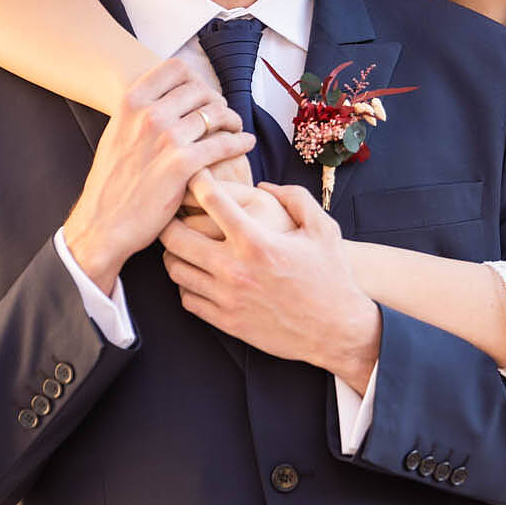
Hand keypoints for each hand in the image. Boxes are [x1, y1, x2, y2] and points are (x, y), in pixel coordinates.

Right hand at [63, 58, 254, 290]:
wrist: (103, 223)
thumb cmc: (112, 182)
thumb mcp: (116, 133)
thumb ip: (140, 112)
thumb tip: (168, 96)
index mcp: (131, 102)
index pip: (177, 69)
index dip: (196, 79)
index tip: (202, 95)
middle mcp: (149, 114)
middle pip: (201, 89)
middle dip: (216, 100)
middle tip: (222, 115)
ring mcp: (167, 138)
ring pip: (216, 113)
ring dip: (232, 119)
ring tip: (235, 128)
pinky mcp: (183, 164)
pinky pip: (224, 143)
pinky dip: (240, 141)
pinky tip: (245, 143)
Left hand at [159, 182, 380, 389]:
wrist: (337, 330)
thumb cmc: (331, 276)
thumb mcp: (322, 228)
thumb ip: (295, 197)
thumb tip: (262, 185)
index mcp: (256, 241)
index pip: (211, 200)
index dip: (196, 180)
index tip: (194, 174)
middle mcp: (235, 269)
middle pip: (175, 237)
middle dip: (168, 219)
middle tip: (171, 212)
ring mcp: (227, 298)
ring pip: (175, 269)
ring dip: (173, 252)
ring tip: (180, 243)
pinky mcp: (225, 321)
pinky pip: (187, 298)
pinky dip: (185, 283)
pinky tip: (196, 274)